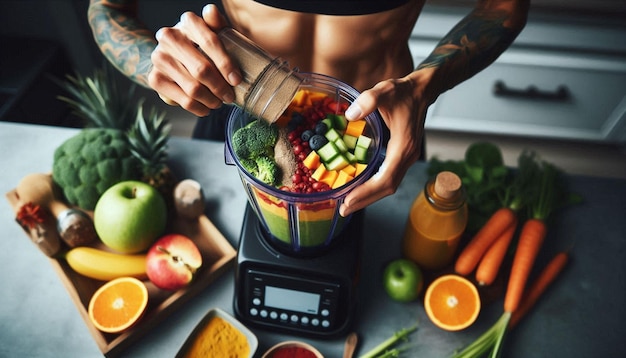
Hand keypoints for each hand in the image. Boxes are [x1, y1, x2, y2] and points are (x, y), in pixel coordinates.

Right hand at [148, 5, 241, 115]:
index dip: (226, 64)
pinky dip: (198, 108)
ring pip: (193, 88)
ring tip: (219, 102)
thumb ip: (217, 24)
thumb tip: (211, 11)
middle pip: (202, 69)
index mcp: (188, 22)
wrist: (172, 56)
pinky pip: (183, 100)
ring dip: (211, 100)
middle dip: (220, 87)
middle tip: (230, 96)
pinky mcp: (155, 78)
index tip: (237, 80)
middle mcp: (169, 37)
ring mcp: (160, 58)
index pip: (210, 43)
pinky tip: (206, 108)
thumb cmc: (201, 44)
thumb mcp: (213, 33)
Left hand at [339, 74, 429, 216]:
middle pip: (386, 188)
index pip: (385, 179)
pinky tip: (360, 188)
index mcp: (403, 147)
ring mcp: (405, 158)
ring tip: (349, 203)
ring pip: (388, 185)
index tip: (349, 200)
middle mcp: (406, 157)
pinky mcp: (402, 156)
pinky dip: (373, 186)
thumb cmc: (404, 92)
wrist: (421, 91)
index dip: (367, 192)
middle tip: (344, 209)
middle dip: (365, 200)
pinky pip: (388, 177)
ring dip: (369, 196)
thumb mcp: (385, 91)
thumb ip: (369, 100)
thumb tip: (350, 114)